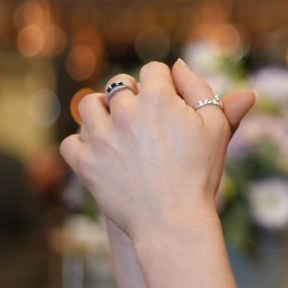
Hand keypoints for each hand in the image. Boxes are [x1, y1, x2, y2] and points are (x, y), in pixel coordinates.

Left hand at [60, 61, 255, 242]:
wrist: (173, 223)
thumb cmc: (200, 175)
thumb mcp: (217, 129)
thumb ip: (203, 91)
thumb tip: (181, 65)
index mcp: (158, 98)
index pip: (153, 70)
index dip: (164, 85)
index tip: (169, 104)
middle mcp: (124, 111)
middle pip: (119, 85)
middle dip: (132, 97)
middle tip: (145, 121)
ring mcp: (101, 137)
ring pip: (89, 105)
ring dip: (101, 111)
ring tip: (116, 128)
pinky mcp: (85, 163)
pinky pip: (70, 142)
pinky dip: (81, 144)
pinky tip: (99, 151)